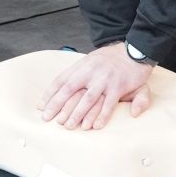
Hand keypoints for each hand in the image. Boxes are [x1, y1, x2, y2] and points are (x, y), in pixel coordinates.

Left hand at [38, 43, 153, 129]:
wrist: (134, 50)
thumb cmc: (110, 59)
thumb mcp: (91, 60)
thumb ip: (77, 73)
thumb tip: (60, 88)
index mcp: (82, 65)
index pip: (61, 79)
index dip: (50, 93)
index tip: (40, 106)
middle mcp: (90, 72)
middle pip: (70, 89)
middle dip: (57, 105)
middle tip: (47, 118)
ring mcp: (104, 79)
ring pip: (87, 99)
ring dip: (77, 113)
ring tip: (68, 126)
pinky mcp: (118, 86)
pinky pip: (108, 104)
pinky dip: (102, 116)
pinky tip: (95, 126)